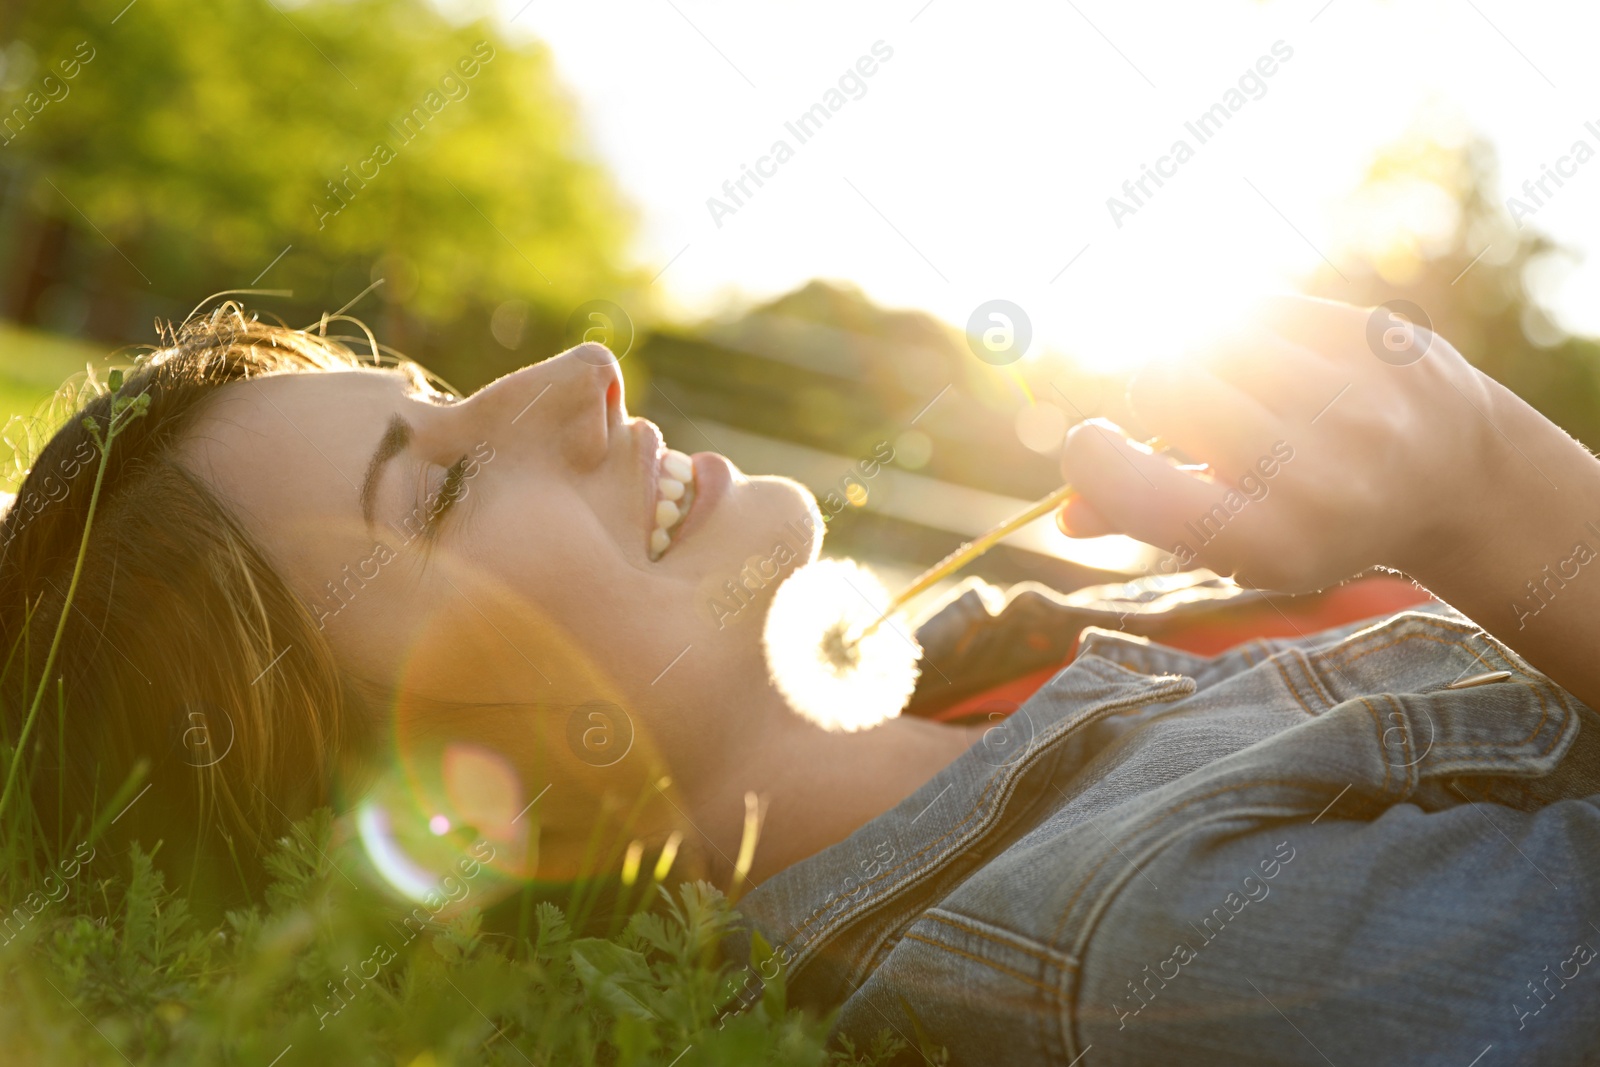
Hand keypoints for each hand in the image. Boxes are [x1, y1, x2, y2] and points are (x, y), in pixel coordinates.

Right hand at [1056, 295, 1502, 591]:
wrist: (1461, 478)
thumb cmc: (1323, 519)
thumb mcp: (1243, 543)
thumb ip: (1151, 523)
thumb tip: (1065, 514)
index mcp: (1268, 542)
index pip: (1130, 487)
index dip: (1090, 459)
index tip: (1095, 446)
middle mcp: (1312, 473)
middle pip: (1163, 388)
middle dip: (1156, 397)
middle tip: (1185, 419)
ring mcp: (1348, 398)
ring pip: (1203, 339)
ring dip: (1198, 360)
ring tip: (1231, 386)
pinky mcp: (1369, 336)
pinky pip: (1252, 306)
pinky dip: (1241, 330)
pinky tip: (1272, 358)